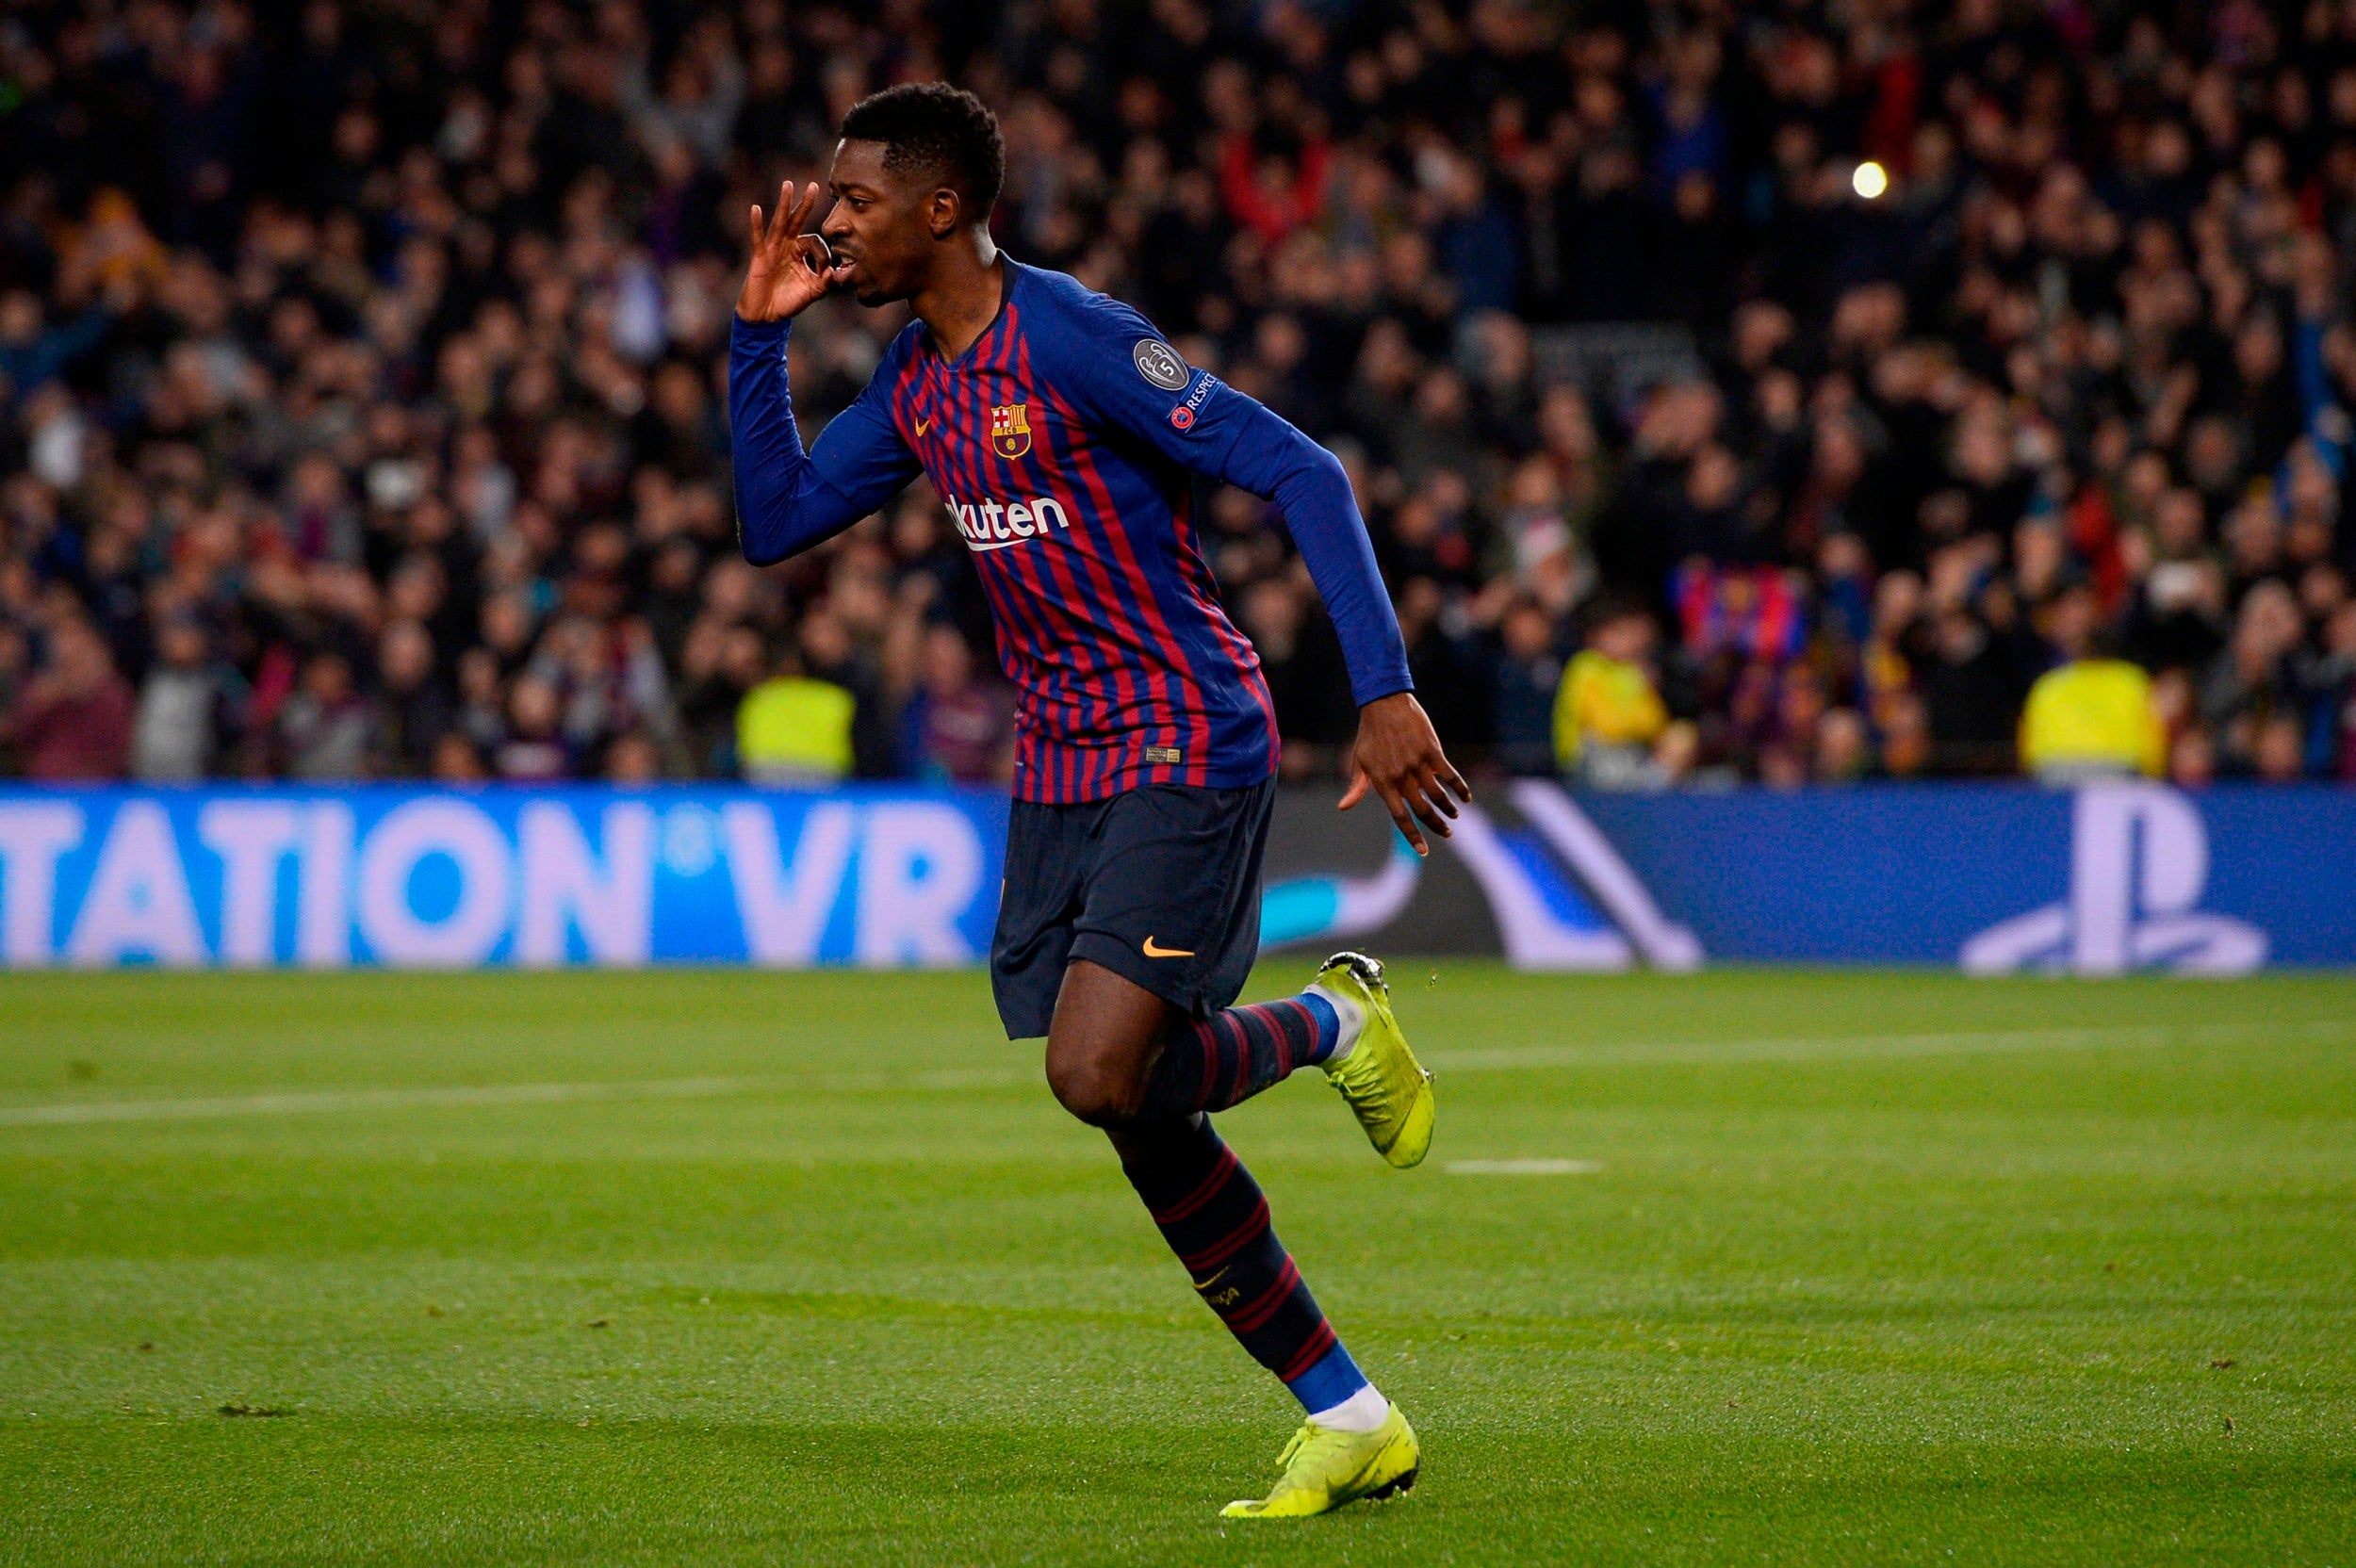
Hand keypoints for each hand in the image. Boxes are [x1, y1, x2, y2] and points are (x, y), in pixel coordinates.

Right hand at [736, 180, 849, 324]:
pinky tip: (756, 209)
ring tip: (788, 184)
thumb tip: (841, 272)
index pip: (815, 242)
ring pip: (780, 222)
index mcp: (799, 252)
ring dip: (785, 204)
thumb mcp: (813, 291)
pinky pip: (758, 238)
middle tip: (815, 185)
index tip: (826, 274)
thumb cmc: (788, 301)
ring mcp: (772, 249)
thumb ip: (828, 282)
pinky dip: (756, 224)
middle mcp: (786, 246)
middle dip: (806, 203)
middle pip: (797, 220)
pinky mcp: (760, 258)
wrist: (766, 316)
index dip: (823, 256)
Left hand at [1337, 691, 1470, 856]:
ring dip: (1448, 809)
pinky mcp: (1431, 750)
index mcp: (1383, 782)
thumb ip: (1356, 786)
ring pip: (1438, 795)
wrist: (1383, 702)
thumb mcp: (1359, 760)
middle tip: (1446, 834)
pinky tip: (1465, 797)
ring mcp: (1417, 763)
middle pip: (1423, 809)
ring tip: (1453, 816)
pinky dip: (1459, 788)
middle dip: (1436, 826)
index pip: (1400, 816)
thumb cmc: (1369, 733)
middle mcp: (1401, 776)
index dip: (1413, 836)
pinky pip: (1449, 774)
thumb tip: (1343, 807)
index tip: (1424, 851)